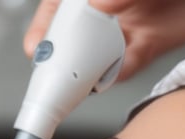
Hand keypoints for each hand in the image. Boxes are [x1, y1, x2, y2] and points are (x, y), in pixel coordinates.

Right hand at [24, 0, 184, 80]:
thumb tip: (99, 6)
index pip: (61, 6)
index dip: (45, 25)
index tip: (36, 47)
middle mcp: (107, 8)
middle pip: (73, 32)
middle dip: (60, 54)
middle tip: (51, 73)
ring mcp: (126, 27)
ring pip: (96, 53)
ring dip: (84, 70)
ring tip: (73, 85)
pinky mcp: (147, 45)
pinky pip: (125, 64)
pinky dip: (114, 75)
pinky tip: (104, 82)